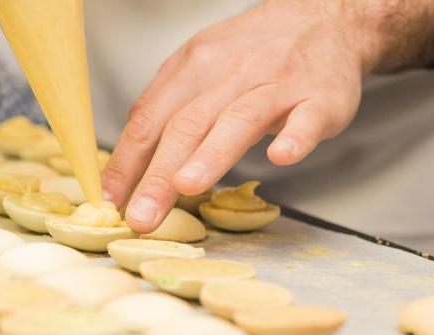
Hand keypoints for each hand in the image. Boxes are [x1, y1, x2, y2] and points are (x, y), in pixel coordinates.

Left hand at [102, 0, 371, 232]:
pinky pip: (307, 119)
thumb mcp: (197, 69)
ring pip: (238, 120)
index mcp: (192, 69)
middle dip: (158, 175)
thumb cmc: (251, 55)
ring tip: (187, 187)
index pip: (149, 119)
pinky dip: (295, 138)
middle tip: (142, 216)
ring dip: (211, 155)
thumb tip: (124, 169)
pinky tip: (280, 157)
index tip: (111, 201)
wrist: (323, 17)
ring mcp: (276, 85)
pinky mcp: (320, 98)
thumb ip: (164, 113)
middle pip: (186, 126)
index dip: (126, 162)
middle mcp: (229, 74)